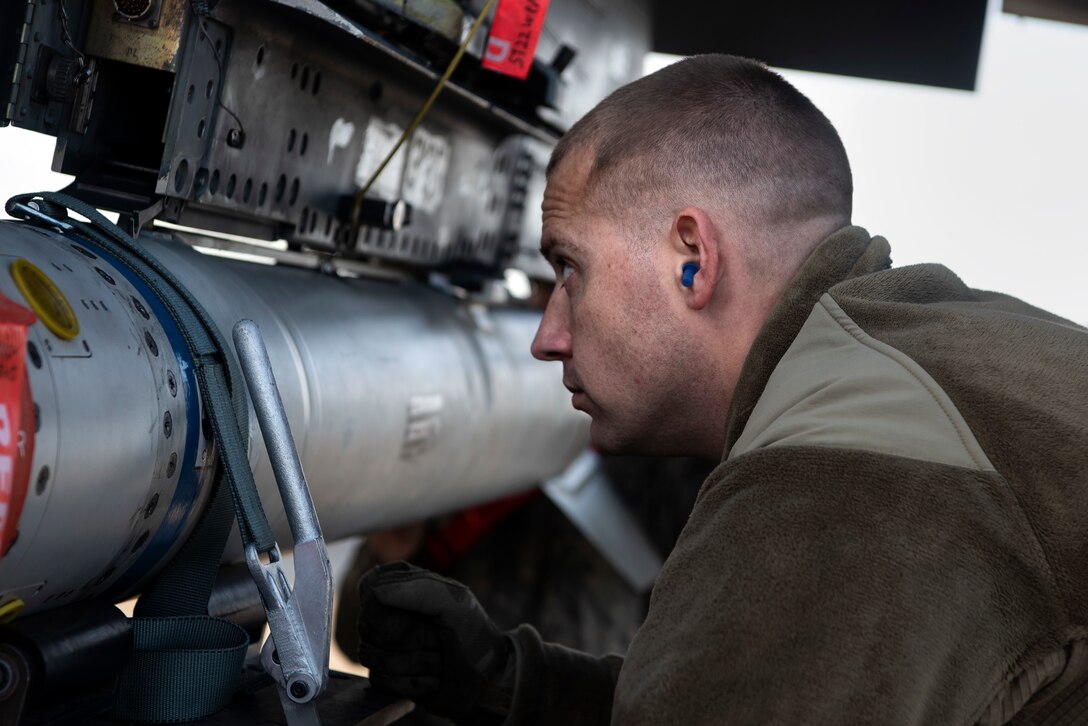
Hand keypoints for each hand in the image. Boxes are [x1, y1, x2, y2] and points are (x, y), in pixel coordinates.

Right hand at [358, 562, 514, 723]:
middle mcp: (390, 612)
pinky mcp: (386, 675)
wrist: (487, 681)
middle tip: (438, 641)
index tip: (421, 616)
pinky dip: (413, 684)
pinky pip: (380, 680)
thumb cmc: (474, 635)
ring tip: (438, 660)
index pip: (371, 588)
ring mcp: (386, 645)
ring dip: (416, 664)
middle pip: (369, 625)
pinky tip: (431, 680)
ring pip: (372, 656)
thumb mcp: (455, 603)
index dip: (388, 606)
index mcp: (404, 585)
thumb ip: (418, 589)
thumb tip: (375, 593)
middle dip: (411, 639)